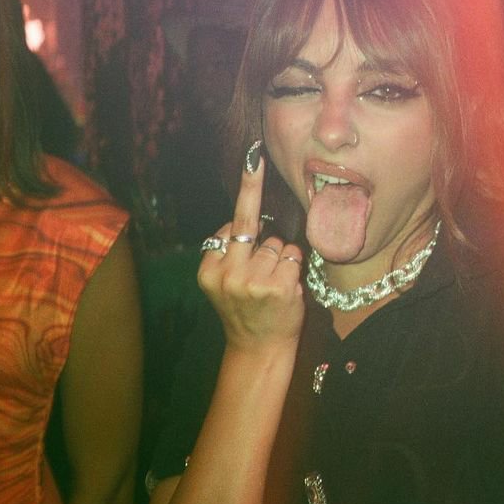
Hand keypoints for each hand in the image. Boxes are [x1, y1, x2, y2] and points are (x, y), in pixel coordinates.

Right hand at [198, 151, 305, 351]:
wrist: (258, 349)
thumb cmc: (246, 309)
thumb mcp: (223, 282)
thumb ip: (230, 251)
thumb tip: (245, 216)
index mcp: (209, 269)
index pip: (229, 224)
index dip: (245, 191)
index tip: (250, 158)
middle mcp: (227, 274)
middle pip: (250, 225)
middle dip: (253, 186)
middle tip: (256, 153)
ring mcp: (252, 282)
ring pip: (277, 244)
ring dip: (280, 257)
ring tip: (272, 283)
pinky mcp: (278, 289)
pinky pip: (293, 257)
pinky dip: (294, 267)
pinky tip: (286, 288)